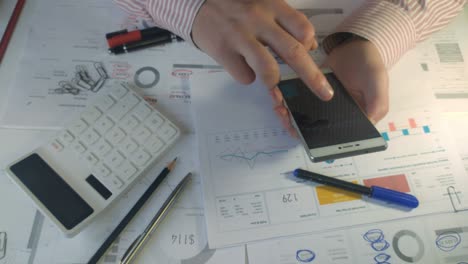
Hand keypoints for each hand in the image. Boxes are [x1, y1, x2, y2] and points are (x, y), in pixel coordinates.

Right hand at [192, 0, 333, 100]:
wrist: (196, 3)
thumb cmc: (234, 6)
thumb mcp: (262, 4)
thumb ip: (285, 22)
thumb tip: (310, 44)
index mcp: (271, 6)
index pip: (302, 28)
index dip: (310, 44)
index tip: (310, 53)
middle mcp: (258, 20)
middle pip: (293, 52)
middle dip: (313, 77)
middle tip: (325, 93)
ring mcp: (239, 37)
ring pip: (268, 69)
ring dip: (273, 80)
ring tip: (270, 79)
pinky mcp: (223, 51)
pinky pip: (244, 76)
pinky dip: (246, 76)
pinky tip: (240, 65)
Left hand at [272, 38, 388, 134]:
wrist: (355, 44)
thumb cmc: (370, 66)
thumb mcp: (378, 84)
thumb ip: (377, 105)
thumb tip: (369, 124)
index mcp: (355, 121)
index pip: (337, 139)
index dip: (321, 142)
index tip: (306, 136)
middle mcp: (336, 117)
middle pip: (315, 132)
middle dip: (298, 129)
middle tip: (286, 120)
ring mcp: (322, 107)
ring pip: (303, 120)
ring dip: (289, 118)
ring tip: (280, 109)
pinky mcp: (310, 95)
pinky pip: (297, 104)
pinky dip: (287, 103)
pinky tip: (279, 99)